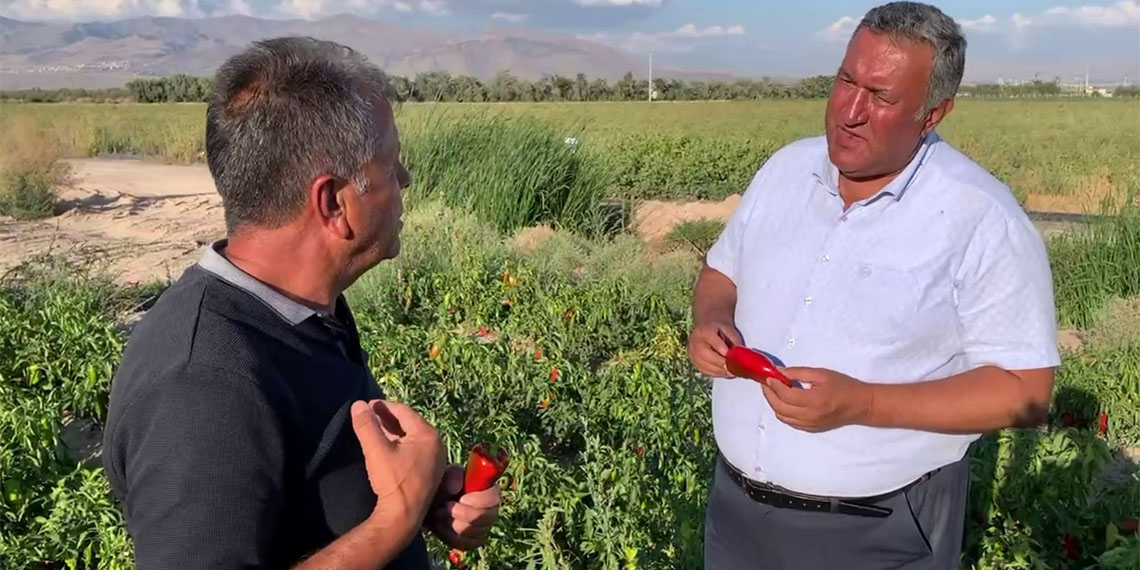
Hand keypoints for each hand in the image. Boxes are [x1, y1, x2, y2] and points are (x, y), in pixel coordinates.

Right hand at [351, 399, 445, 542]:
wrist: (403, 517)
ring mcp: (435, 459)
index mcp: (428, 435)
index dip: (384, 406)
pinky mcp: (430, 472)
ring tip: (374, 427)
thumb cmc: (392, 481)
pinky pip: (414, 449)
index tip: (367, 405)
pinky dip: (399, 444)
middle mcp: (436, 444)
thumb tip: (358, 404)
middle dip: (388, 418)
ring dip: (392, 431)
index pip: (404, 411)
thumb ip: (366, 426)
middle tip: (369, 414)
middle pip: (409, 423)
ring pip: (411, 437)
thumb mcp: (376, 450)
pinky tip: (385, 445)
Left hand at [426, 464, 500, 550]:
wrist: (432, 503)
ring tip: (440, 514)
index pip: (493, 498)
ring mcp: (482, 528)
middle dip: (462, 515)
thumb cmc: (443, 486)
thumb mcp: (446, 474)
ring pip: (473, 533)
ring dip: (452, 524)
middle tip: (445, 507)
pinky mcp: (471, 541)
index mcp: (488, 491)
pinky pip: (465, 543)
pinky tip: (441, 525)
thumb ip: (453, 476)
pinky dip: (449, 536)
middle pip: (484, 520)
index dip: (478, 501)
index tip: (462, 498)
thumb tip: (455, 488)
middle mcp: (490, 511)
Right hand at [687, 320, 743, 377]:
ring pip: (703, 365)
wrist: (708, 327)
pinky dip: (715, 373)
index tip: (732, 358)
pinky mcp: (693, 361)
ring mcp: (692, 352)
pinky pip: (704, 370)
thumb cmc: (721, 330)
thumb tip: (740, 357)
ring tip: (731, 373)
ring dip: (719, 371)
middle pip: (705, 355)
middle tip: (733, 370)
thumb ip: (735, 342)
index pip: (712, 341)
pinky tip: (724, 373)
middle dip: (720, 363)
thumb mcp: (730, 331)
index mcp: (705, 330)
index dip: (722, 350)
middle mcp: (695, 341)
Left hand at [759, 367, 873, 431]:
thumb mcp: (821, 374)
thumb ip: (799, 373)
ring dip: (774, 404)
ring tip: (773, 391)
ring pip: (782, 417)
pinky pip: (790, 422)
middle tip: (766, 384)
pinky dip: (782, 412)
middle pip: (780, 408)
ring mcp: (810, 425)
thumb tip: (780, 372)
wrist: (861, 405)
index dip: (773, 385)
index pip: (785, 395)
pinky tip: (783, 402)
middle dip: (769, 395)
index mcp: (813, 400)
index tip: (769, 376)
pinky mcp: (811, 429)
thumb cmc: (844, 386)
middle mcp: (810, 416)